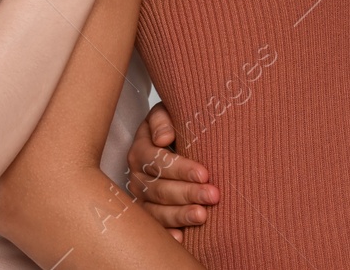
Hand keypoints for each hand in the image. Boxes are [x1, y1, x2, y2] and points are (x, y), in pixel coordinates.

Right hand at [127, 102, 216, 239]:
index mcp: (140, 150)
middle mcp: (137, 176)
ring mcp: (140, 197)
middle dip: (187, 193)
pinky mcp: (147, 213)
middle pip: (159, 188)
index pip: (159, 162)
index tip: (205, 174)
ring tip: (202, 216)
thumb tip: (164, 138)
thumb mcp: (166, 112)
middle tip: (212, 196)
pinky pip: (154, 227)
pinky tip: (181, 237)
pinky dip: (167, 233)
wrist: (168, 138)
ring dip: (180, 215)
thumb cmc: (173, 124)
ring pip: (156, 211)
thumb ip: (162, 119)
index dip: (181, 169)